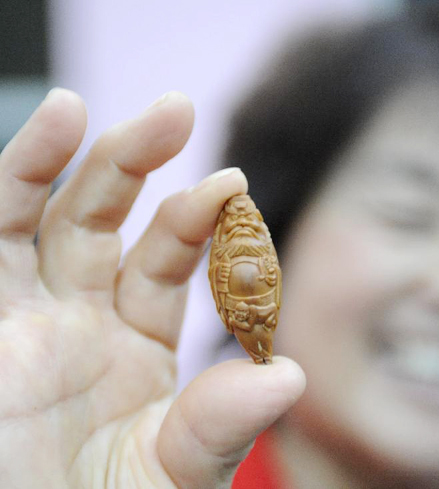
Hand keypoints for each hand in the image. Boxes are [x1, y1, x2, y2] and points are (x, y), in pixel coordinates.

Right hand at [0, 89, 304, 487]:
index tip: (232, 186)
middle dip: (137, 161)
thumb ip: (220, 427)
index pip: (170, 260)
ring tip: (77, 104)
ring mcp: (28, 313)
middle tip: (176, 108)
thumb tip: (291, 377)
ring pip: (43, 216)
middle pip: (110, 219)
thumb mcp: (170, 475)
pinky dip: (12, 184)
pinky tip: (42, 131)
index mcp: (138, 340)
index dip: (198, 221)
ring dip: (64, 159)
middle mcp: (83, 315)